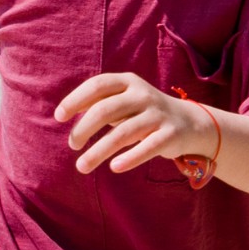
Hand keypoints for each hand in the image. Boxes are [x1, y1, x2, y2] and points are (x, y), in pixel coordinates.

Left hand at [54, 72, 214, 175]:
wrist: (189, 122)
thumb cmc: (144, 112)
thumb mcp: (124, 100)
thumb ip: (99, 103)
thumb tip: (64, 113)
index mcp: (128, 81)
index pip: (98, 85)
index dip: (76, 99)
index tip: (59, 116)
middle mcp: (143, 94)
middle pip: (106, 109)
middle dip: (84, 128)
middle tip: (73, 145)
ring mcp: (158, 114)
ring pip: (123, 133)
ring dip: (99, 151)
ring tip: (81, 166)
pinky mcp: (170, 135)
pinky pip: (147, 148)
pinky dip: (129, 158)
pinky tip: (114, 167)